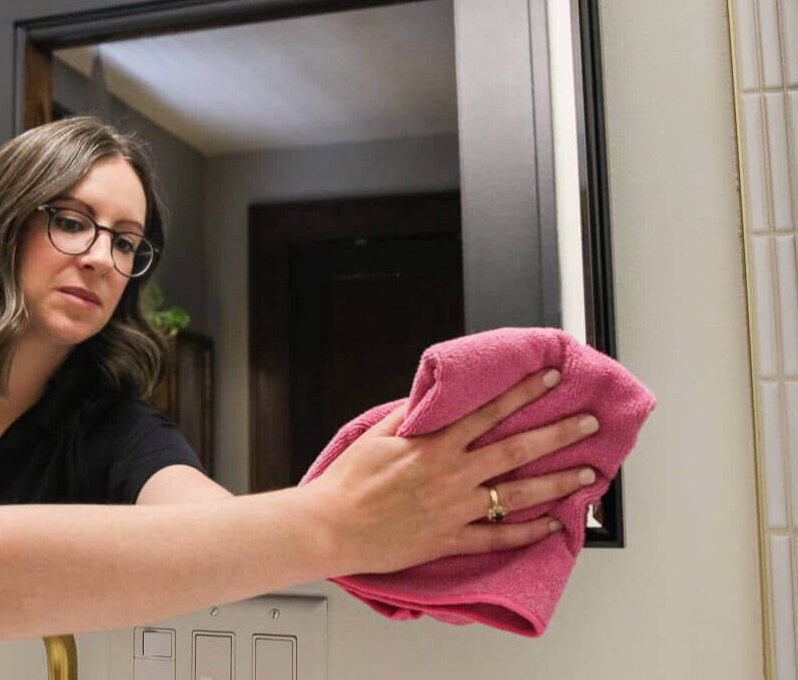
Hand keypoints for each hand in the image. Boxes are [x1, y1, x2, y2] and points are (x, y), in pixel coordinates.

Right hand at [304, 368, 596, 574]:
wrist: (331, 525)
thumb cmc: (349, 482)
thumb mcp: (376, 434)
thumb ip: (411, 415)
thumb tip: (434, 398)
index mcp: (434, 445)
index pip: (489, 412)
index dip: (523, 393)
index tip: (550, 379)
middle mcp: (451, 475)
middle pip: (516, 450)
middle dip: (558, 434)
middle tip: (588, 423)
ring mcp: (454, 509)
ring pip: (517, 494)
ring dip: (557, 483)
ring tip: (587, 474)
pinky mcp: (450, 540)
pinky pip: (498, 538)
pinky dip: (527, 534)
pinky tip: (552, 527)